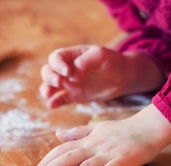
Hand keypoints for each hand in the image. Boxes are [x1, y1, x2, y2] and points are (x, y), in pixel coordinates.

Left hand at [32, 105, 170, 165]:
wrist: (149, 128)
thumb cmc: (124, 130)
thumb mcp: (98, 128)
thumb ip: (77, 133)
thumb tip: (57, 134)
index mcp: (88, 140)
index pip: (62, 149)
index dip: (48, 160)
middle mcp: (94, 146)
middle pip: (68, 157)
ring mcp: (108, 154)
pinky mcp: (122, 161)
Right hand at [39, 45, 164, 107]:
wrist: (123, 77)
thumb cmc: (112, 61)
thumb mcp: (100, 55)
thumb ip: (84, 62)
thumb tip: (72, 76)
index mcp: (71, 55)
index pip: (56, 58)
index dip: (57, 64)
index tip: (67, 72)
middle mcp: (67, 69)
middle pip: (48, 71)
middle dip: (49, 77)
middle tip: (58, 83)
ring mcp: (69, 83)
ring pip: (50, 86)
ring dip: (46, 89)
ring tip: (48, 94)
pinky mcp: (74, 96)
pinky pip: (60, 99)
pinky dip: (54, 102)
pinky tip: (52, 105)